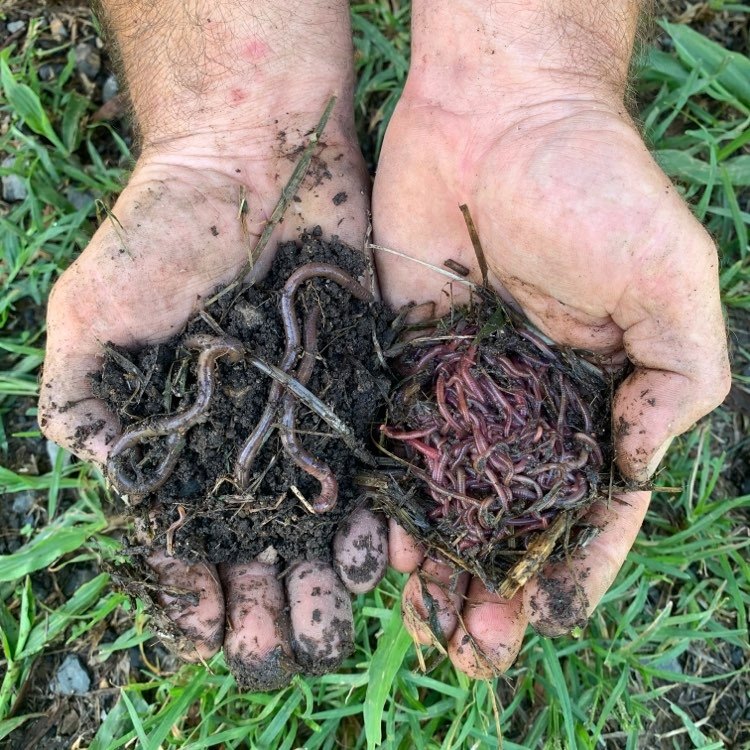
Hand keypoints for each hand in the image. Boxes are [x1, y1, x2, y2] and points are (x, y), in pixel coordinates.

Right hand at [39, 0, 386, 689]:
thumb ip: (83, 387)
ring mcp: (308, 423)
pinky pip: (368, 470)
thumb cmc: (165, 228)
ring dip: (317, 583)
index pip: (184, 537)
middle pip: (256, 548)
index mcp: (183, 439)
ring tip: (323, 631)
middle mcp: (248, 444)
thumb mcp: (97, 305)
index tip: (203, 631)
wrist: (255, 162)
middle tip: (273, 656)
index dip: (190, 590)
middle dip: (262, 607)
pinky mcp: (359, 393)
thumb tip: (94, 463)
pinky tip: (372, 558)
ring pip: (316, 526)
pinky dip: (369, 518)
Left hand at [372, 0, 729, 677]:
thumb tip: (638, 473)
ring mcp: (463, 386)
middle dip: (499, 583)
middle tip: (475, 650)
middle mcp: (528, 402)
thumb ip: (676, 381)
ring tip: (427, 629)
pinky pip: (396, 444)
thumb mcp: (670, 282)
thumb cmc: (596, 186)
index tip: (549, 618)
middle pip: (514, 514)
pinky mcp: (405, 360)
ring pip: (450, 496)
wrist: (495, 116)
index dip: (577, 564)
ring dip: (441, 563)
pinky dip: (390, 499)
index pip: (593, 501)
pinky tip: (382, 552)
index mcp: (597, 393)